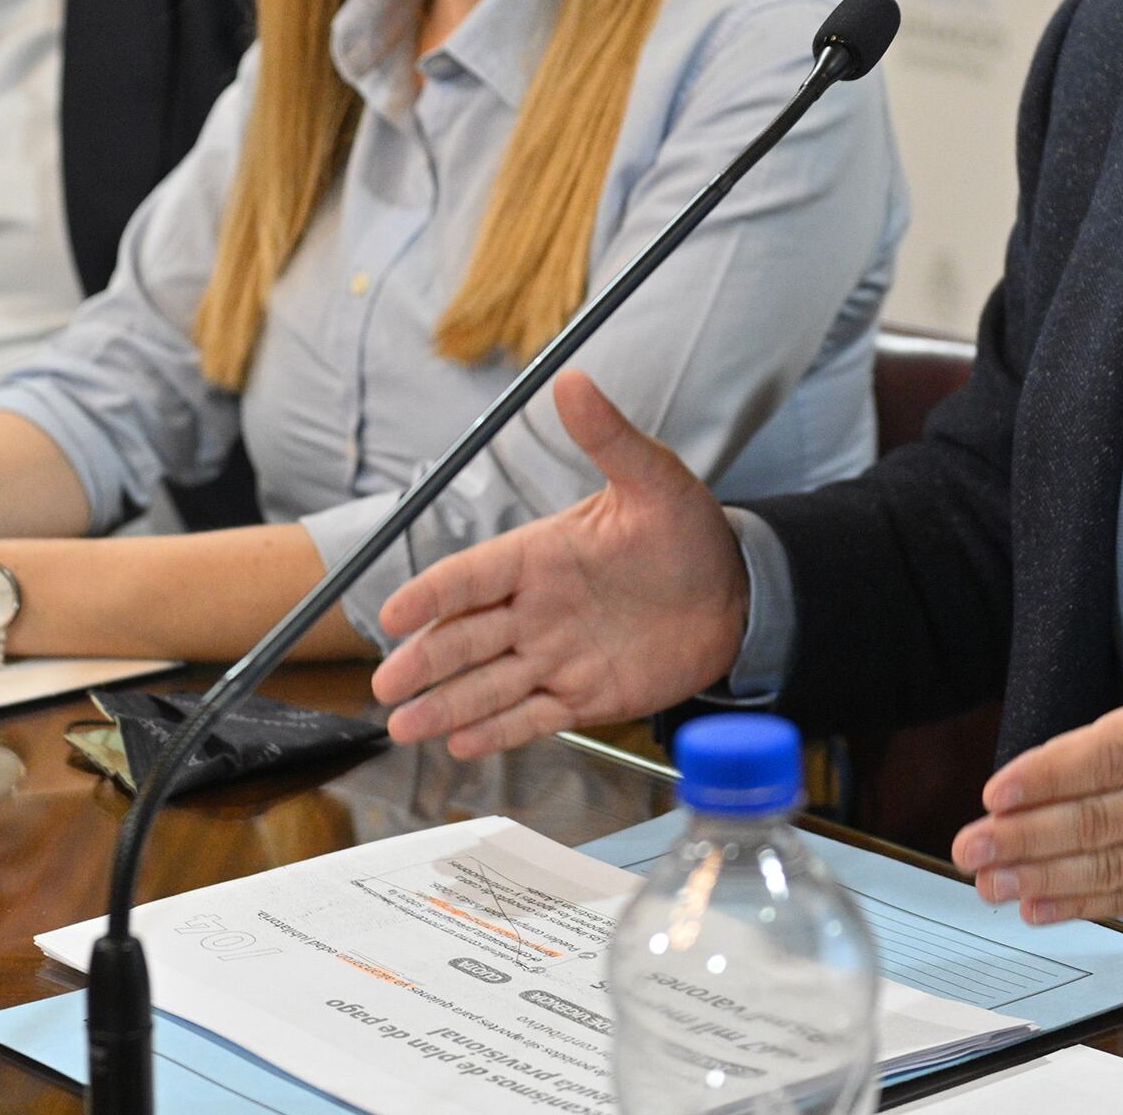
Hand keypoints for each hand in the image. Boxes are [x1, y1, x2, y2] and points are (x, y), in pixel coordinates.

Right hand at [369, 372, 746, 756]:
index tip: (394, 612)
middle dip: (424, 660)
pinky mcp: (583, 694)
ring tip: (403, 725)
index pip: (471, 574)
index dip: (431, 593)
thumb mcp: (654, 480)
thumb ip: (609, 438)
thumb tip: (573, 380)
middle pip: (465, 636)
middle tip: (385, 684)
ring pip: (488, 683)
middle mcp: (536, 608)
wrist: (737, 595)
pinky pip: (531, 715)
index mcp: (540, 555)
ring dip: (445, 704)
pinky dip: (497, 731)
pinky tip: (461, 744)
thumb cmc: (689, 534)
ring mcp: (555, 654)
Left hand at [951, 532, 1122, 924]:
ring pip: (1114, 865)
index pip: (1115, 755)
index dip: (1053, 774)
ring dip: (1044, 877)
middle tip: (969, 844)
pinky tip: (1038, 907)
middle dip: (1028, 835)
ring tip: (988, 881)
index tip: (998, 789)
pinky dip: (1087, 905)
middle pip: (1104, 819)